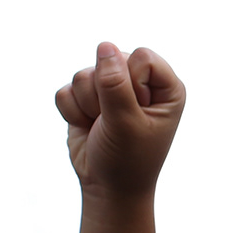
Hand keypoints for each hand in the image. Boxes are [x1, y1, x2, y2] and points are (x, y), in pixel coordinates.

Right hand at [55, 43, 184, 196]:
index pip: (141, 57)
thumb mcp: (126, 123)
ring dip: (88, 106)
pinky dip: (72, 112)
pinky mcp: (87, 98)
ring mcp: (112, 89)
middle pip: (109, 60)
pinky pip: (66, 90)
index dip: (132, 82)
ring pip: (83, 74)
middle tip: (117, 122)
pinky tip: (87, 126)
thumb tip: (105, 45)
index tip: (138, 110)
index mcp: (166, 87)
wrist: (108, 187)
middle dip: (105, 94)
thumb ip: (115, 84)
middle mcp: (141, 83)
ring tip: (103, 125)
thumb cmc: (129, 159)